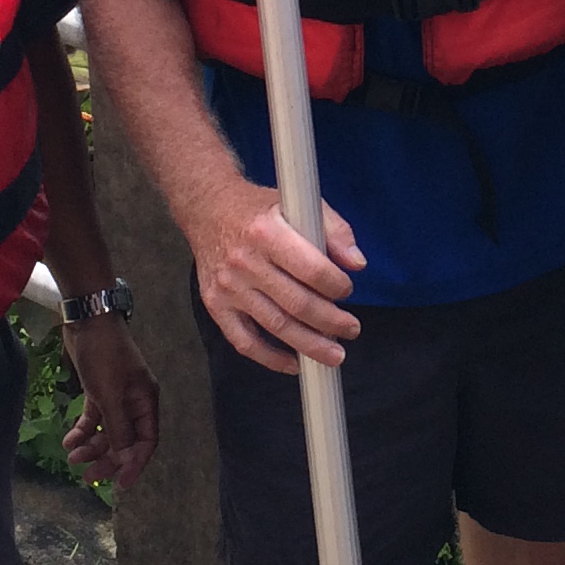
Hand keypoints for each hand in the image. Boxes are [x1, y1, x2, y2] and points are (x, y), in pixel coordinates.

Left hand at [58, 314, 161, 491]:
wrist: (88, 320)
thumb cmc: (104, 356)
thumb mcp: (111, 394)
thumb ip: (118, 428)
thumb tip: (125, 458)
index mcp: (146, 401)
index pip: (146, 441)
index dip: (135, 463)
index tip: (121, 485)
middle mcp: (134, 402)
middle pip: (125, 440)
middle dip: (108, 459)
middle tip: (87, 477)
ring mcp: (116, 396)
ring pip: (107, 431)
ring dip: (92, 446)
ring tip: (72, 456)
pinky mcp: (98, 390)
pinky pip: (94, 418)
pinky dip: (83, 431)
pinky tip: (69, 440)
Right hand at [187, 174, 364, 372]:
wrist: (207, 209)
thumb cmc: (258, 208)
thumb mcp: (298, 202)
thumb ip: (333, 229)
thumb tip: (357, 264)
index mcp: (267, 232)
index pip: (311, 269)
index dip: (337, 285)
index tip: (348, 290)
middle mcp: (244, 262)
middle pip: (296, 304)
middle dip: (331, 322)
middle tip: (351, 329)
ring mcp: (228, 287)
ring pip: (275, 326)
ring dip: (310, 345)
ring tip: (334, 353)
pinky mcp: (215, 305)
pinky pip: (244, 341)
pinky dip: (270, 358)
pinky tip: (294, 362)